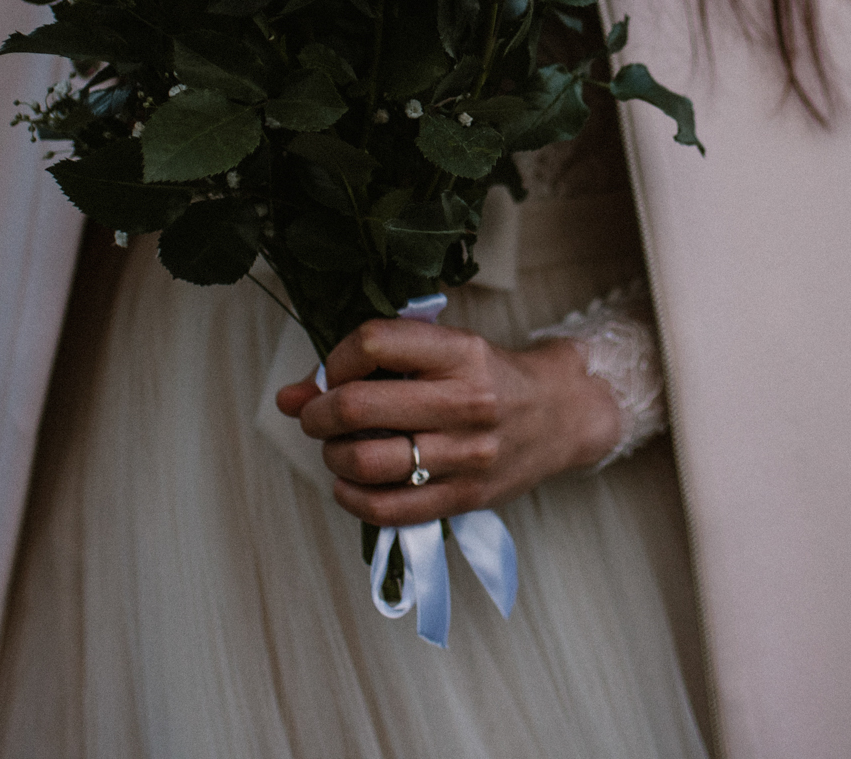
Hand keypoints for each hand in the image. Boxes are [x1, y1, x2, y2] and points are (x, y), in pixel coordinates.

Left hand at [275, 317, 621, 526]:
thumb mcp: (443, 351)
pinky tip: (351, 483)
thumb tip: (289, 396)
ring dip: (332, 456)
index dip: (335, 359)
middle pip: (357, 406)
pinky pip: (387, 508)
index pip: (372, 342)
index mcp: (460, 351)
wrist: (561, 415)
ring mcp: (467, 453)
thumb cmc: (489, 378)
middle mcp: (466, 400)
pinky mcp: (466, 496)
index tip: (334, 373)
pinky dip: (351, 497)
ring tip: (338, 449)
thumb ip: (370, 365)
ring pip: (364, 461)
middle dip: (318, 413)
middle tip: (318, 417)